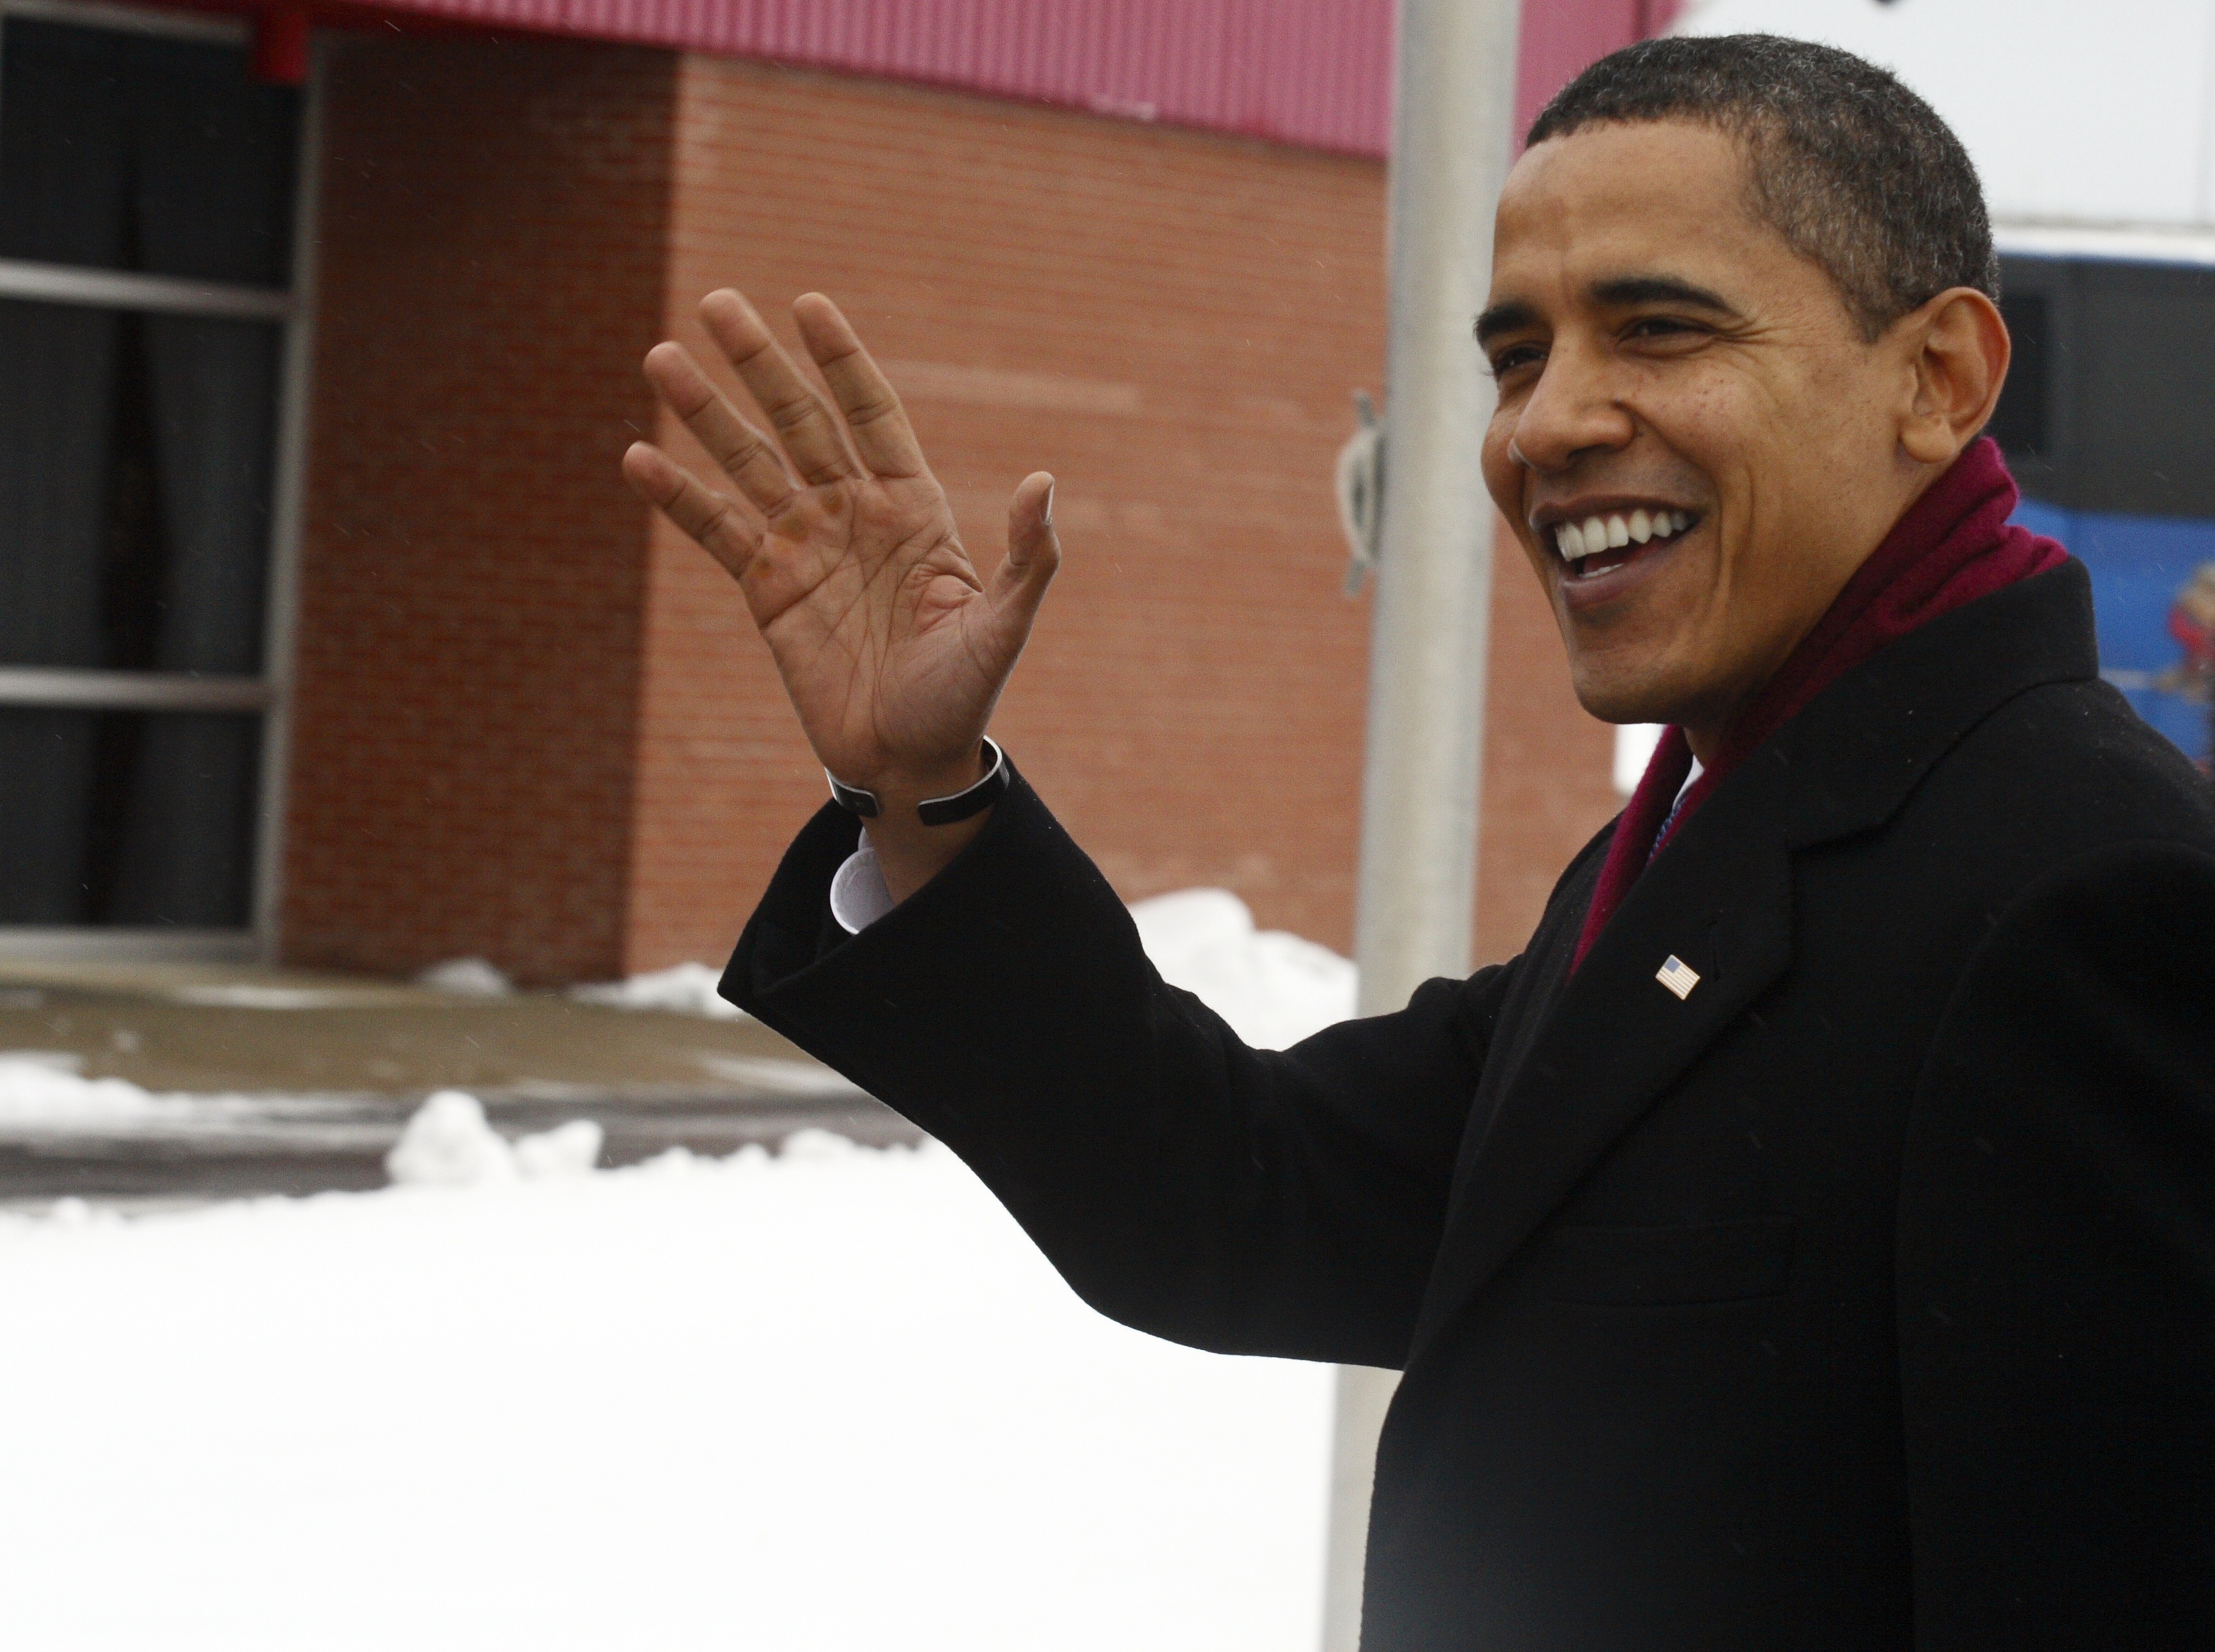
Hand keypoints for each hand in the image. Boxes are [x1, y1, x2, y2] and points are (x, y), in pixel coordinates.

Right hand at [622, 290, 1059, 898]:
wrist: (909, 760)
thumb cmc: (963, 695)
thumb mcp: (1002, 628)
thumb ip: (1026, 558)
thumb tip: (1043, 481)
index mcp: (912, 508)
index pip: (871, 414)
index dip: (841, 361)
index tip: (808, 305)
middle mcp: (853, 513)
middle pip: (799, 421)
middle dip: (759, 364)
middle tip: (716, 302)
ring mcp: (805, 547)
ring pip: (747, 464)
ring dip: (705, 414)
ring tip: (660, 358)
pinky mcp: (766, 590)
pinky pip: (716, 532)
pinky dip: (678, 498)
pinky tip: (638, 458)